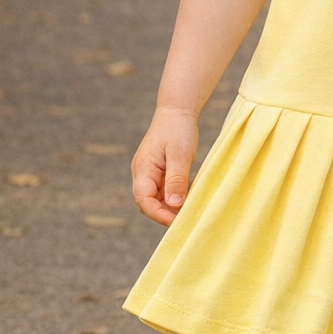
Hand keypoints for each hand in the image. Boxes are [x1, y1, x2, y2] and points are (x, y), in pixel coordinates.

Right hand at [132, 107, 198, 225]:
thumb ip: (176, 179)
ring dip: (170, 208)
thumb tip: (173, 204)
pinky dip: (175, 199)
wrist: (177, 113)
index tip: (176, 221)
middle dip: (164, 214)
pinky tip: (189, 200)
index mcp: (142, 169)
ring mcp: (150, 175)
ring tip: (190, 211)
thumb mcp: (180, 154)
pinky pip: (164, 193)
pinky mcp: (160, 175)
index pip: (143, 199)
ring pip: (157, 200)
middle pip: (148, 203)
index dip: (157, 214)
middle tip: (186, 218)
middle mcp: (142, 174)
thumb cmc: (178, 129)